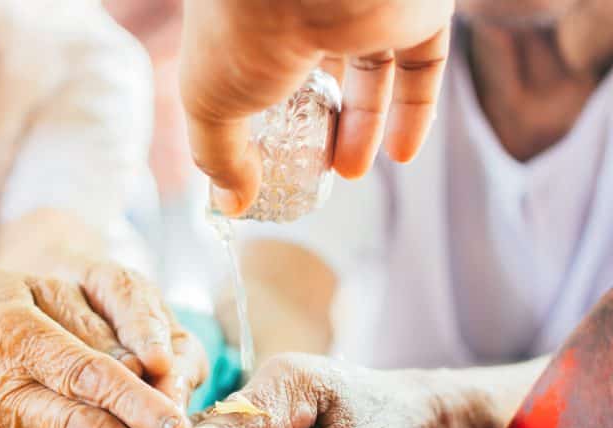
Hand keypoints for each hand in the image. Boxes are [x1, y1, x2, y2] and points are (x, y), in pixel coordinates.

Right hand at [181, 0, 453, 214]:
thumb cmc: (243, 30)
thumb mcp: (210, 101)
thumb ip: (218, 154)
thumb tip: (232, 202)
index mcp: (253, 10)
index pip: (263, 57)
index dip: (267, 108)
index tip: (270, 152)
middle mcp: (308, 1)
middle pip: (322, 66)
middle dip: (320, 122)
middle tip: (314, 164)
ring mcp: (364, 2)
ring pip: (373, 67)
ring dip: (363, 124)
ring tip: (349, 170)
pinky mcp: (416, 8)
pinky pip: (423, 62)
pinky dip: (415, 110)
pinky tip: (401, 154)